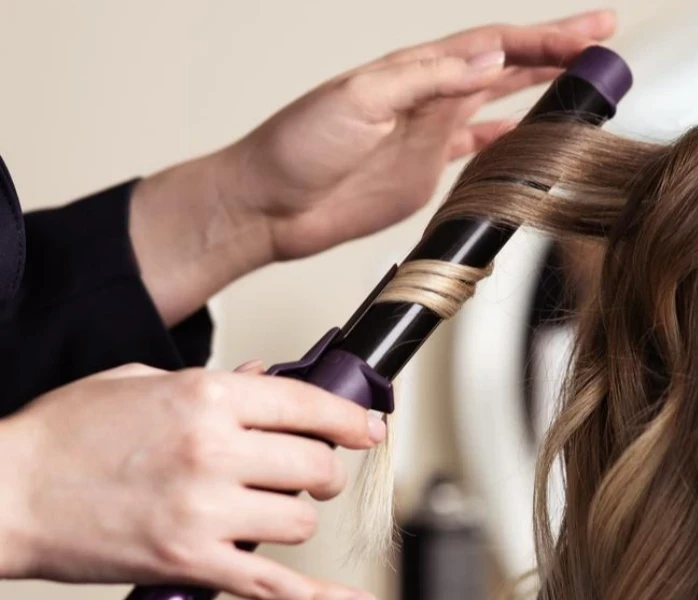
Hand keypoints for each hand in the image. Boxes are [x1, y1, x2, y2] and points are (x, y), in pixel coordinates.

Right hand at [0, 363, 383, 599]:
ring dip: (295, 515)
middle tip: (308, 469)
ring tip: (269, 507)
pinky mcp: (190, 563)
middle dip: (321, 469)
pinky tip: (354, 599)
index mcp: (207, 398)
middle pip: (315, 466)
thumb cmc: (66, 434)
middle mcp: (214, 452)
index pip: (307, 404)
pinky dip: (319, 597)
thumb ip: (216, 384)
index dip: (348, 417)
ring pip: (299, 520)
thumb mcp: (143, 382)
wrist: (5, 491)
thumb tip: (269, 380)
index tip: (367, 427)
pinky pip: (273, 585)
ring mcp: (205, 512)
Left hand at [221, 10, 616, 259]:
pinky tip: (525, 134)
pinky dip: (506, 138)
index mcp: (416, 73)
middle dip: (555, 53)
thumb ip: (425, 79)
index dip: (547, 37)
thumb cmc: (295, 147)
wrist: (267, 205)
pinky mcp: (424, 174)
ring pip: (498, 104)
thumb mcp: (358, 100)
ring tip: (578, 80)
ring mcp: (429, 137)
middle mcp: (428, 99)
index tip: (593, 31)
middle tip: (601, 44)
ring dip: (538, 90)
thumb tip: (488, 57)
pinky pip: (476, 148)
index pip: (494, 46)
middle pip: (505, 67)